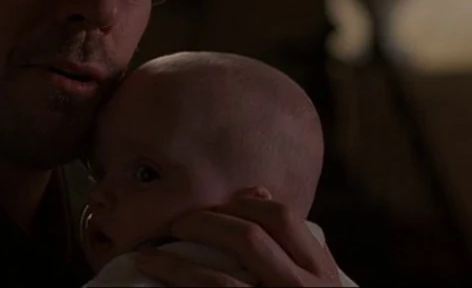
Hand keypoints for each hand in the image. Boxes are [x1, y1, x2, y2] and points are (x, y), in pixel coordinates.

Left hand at [135, 187, 341, 286]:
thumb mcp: (312, 279)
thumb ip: (292, 244)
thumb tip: (257, 192)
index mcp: (320, 271)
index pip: (283, 217)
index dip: (244, 203)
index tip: (219, 205)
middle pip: (248, 237)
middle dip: (205, 224)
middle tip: (179, 224)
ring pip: (218, 277)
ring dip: (175, 261)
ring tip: (150, 255)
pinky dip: (176, 281)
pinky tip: (156, 277)